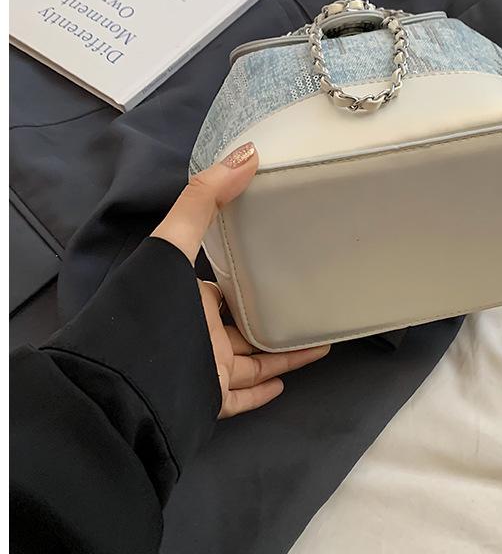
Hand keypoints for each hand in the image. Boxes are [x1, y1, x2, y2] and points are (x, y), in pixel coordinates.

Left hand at [151, 141, 329, 417]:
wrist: (127, 385)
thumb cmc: (152, 308)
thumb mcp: (174, 243)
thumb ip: (204, 199)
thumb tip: (247, 153)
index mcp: (186, 297)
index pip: (223, 289)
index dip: (249, 280)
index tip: (282, 270)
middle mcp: (196, 332)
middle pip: (242, 326)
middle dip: (275, 319)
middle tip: (312, 308)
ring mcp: (203, 370)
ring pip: (252, 362)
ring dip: (285, 355)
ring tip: (322, 344)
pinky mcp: (208, 400)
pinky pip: (241, 398)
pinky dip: (263, 393)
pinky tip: (288, 383)